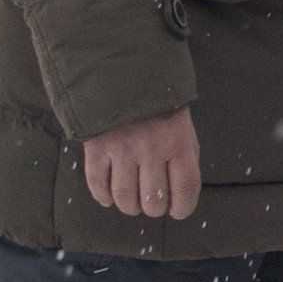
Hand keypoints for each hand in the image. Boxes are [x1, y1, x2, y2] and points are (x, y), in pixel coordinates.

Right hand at [80, 108, 202, 222]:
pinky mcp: (97, 146)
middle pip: (153, 201)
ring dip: (129, 206)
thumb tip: (178, 197)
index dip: (183, 208)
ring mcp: (122, 148)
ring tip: (132, 201)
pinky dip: (103, 196)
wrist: (123, 71)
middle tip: (151, 202)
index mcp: (179, 142)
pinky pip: (98, 184)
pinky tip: (109, 196)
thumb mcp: (181, 127)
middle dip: (154, 208)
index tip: (177, 210)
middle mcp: (152, 148)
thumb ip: (182, 158)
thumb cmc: (158, 105)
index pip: (185, 189)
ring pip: (125, 198)